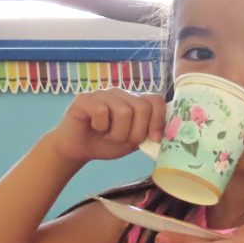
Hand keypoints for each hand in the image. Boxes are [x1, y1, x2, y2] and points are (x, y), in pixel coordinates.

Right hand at [49, 88, 165, 162]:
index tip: (154, 138)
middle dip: (136, 132)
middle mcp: (120, 93)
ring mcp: (103, 93)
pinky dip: (101, 127)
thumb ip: (146, 133)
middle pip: (142, 107)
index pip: (155, 100)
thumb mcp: (132, 142)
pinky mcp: (85, 98)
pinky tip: (95, 128)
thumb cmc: (105, 143)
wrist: (78, 149)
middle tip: (123, 141)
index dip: (159, 120)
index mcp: (134, 101)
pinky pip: (102, 111)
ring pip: (124, 112)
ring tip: (108, 136)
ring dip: (118, 133)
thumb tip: (165, 132)